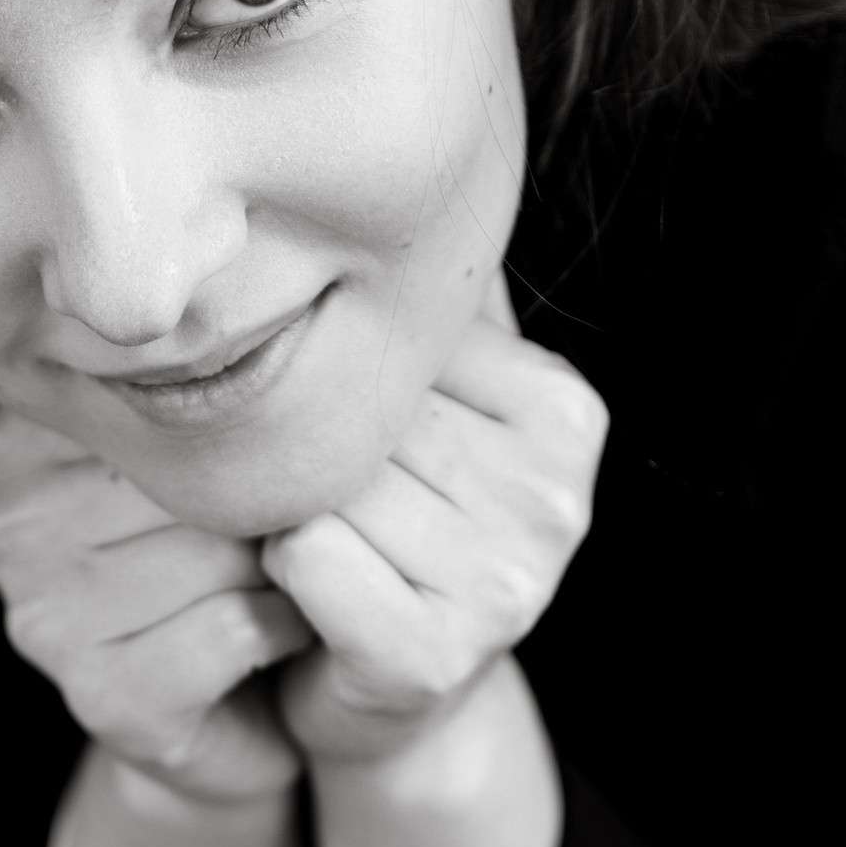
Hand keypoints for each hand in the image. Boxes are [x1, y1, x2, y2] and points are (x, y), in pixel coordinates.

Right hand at [0, 409, 311, 802]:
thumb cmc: (225, 560)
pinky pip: (232, 624)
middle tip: (267, 540)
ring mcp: (41, 622)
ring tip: (272, 582)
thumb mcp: (194, 455)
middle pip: (183, 473)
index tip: (251, 464)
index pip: (154, 400)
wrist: (241, 714)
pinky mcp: (103, 698)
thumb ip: (192, 392)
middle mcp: (8, 529)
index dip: (232, 434)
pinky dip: (282, 625)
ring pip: (213, 547)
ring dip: (275, 567)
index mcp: (16, 443)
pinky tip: (276, 633)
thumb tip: (247, 323)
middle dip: (256, 504)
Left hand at [262, 280, 607, 768]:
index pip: (403, 345)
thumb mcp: (432, 402)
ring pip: (327, 484)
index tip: (351, 429)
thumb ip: (433, 304)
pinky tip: (304, 592)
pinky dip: (282, 572)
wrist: (385, 700)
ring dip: (288, 510)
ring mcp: (509, 584)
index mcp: (564, 411)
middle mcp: (558, 497)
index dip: (342, 381)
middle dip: (313, 449)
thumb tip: (408, 146)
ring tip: (317, 541)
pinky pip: (309, 560)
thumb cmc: (394, 528)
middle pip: (363, 415)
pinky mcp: (436, 655)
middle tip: (314, 492)